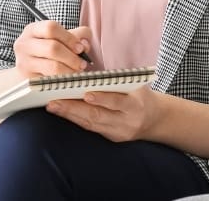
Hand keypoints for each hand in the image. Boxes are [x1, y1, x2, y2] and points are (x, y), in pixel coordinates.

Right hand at [12, 21, 91, 77]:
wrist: (27, 68)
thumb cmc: (46, 51)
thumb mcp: (59, 38)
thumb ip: (77, 36)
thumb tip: (85, 44)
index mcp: (32, 30)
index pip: (51, 28)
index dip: (69, 38)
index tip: (80, 48)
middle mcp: (24, 44)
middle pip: (52, 48)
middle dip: (72, 57)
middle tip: (82, 63)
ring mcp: (24, 62)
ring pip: (53, 66)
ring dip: (71, 70)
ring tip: (77, 71)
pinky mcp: (28, 78)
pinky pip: (51, 80)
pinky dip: (64, 80)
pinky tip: (68, 78)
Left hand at [45, 85, 164, 142]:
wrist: (155, 118)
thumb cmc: (139, 94)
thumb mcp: (134, 84)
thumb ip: (115, 80)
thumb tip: (86, 72)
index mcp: (136, 104)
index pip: (117, 102)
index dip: (102, 98)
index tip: (86, 93)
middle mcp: (127, 121)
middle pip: (98, 115)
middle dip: (74, 108)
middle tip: (54, 101)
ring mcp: (119, 132)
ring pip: (91, 124)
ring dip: (70, 115)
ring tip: (53, 106)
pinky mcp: (112, 138)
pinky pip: (91, 128)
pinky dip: (76, 119)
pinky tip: (63, 112)